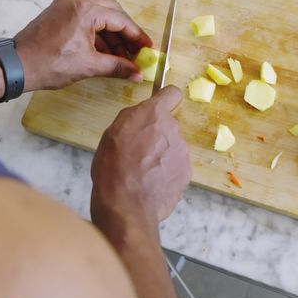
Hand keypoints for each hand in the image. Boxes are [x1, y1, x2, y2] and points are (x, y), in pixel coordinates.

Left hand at [14, 0, 152, 91]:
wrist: (16, 66)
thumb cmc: (49, 64)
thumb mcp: (88, 66)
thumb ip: (117, 67)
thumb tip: (137, 73)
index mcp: (85, 11)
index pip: (120, 20)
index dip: (137, 35)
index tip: (147, 48)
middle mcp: (75, 2)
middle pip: (111, 11)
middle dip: (125, 32)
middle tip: (136, 50)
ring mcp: (64, 6)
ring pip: (97, 14)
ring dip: (110, 33)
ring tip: (121, 56)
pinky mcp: (57, 14)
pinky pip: (84, 18)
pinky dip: (96, 32)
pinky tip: (103, 51)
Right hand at [90, 86, 190, 234]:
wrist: (126, 204)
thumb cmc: (113, 166)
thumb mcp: (112, 133)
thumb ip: (132, 119)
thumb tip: (142, 117)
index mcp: (153, 114)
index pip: (171, 93)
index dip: (166, 99)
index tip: (160, 106)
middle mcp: (173, 130)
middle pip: (168, 127)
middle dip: (157, 136)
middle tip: (138, 152)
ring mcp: (183, 153)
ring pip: (172, 149)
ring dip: (161, 157)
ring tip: (142, 173)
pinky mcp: (186, 175)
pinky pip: (175, 169)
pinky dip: (165, 174)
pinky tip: (150, 185)